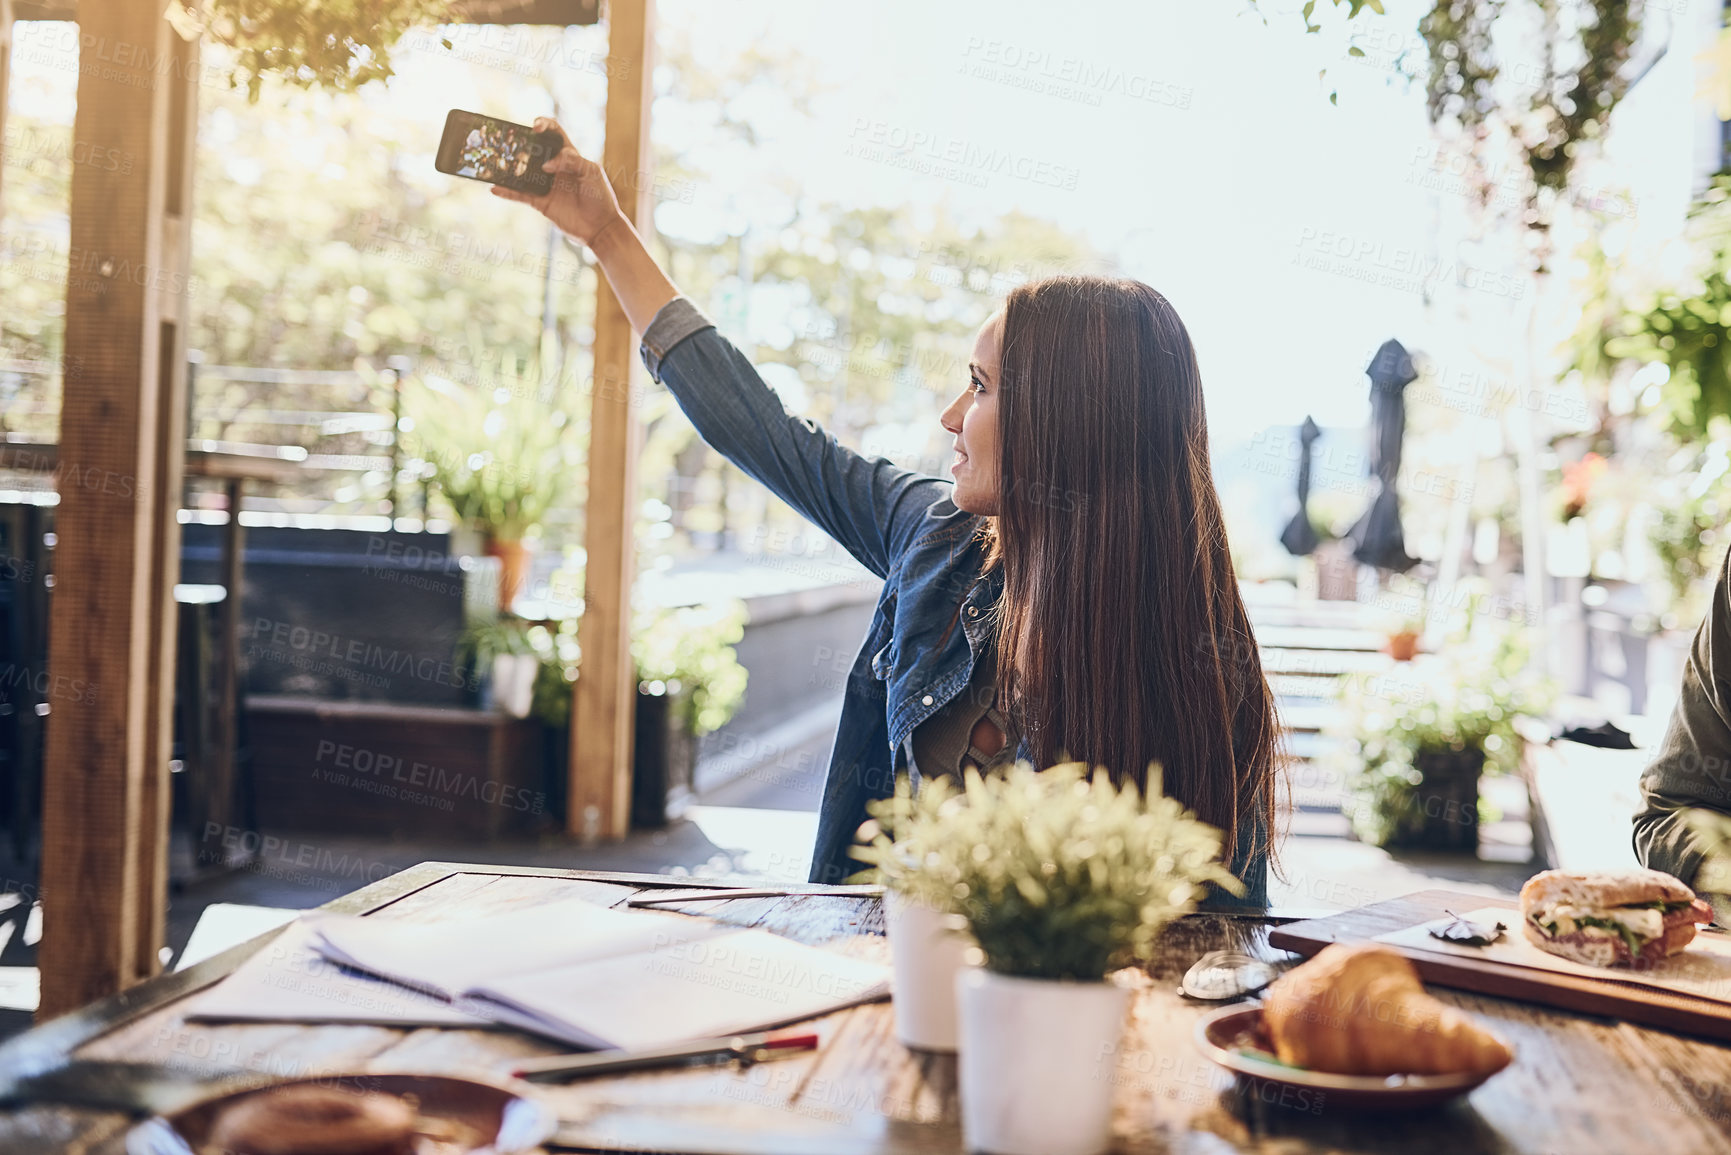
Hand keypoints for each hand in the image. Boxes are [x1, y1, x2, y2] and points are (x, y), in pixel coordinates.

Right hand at [491, 117, 624, 246]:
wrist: (601, 228)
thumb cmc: (601, 197)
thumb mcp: (591, 173)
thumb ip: (571, 161)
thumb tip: (546, 164)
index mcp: (570, 156)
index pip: (554, 133)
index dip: (544, 125)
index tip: (535, 127)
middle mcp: (555, 168)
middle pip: (533, 150)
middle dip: (521, 144)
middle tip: (510, 143)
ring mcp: (546, 185)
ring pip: (523, 172)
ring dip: (510, 167)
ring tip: (495, 161)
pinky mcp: (541, 202)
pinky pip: (520, 195)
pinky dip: (508, 192)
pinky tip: (494, 188)